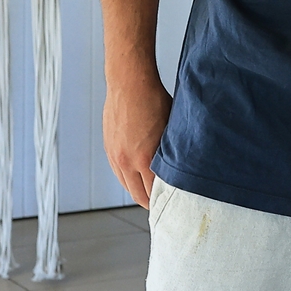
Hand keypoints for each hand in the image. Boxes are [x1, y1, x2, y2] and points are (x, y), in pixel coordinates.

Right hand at [104, 72, 170, 207]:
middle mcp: (127, 161)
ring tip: (151, 195)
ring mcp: (115, 155)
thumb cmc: (155, 101)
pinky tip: (138, 178)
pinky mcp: (108, 148)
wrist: (128, 83)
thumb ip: (171, 151)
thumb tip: (181, 165)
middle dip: (150, 203)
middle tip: (163, 207)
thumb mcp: (171, 127)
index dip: (164, 201)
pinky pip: (118, 172)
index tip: (173, 206)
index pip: (154, 192)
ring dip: (138, 191)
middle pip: (138, 194)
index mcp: (145, 158)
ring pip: (126, 185)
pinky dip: (128, 178)